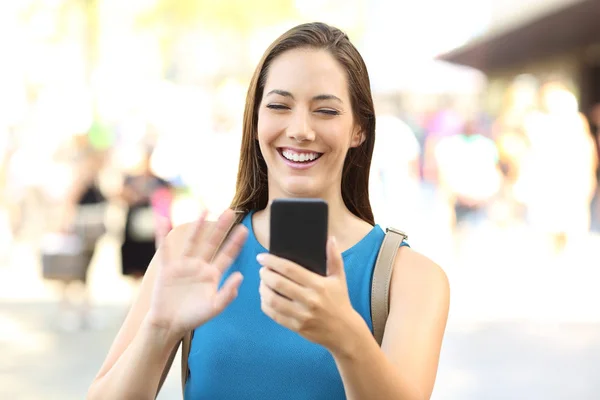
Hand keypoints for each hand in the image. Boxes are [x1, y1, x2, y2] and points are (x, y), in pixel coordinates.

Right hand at [146, 209, 247, 340]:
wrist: (169, 324)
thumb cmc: (193, 317)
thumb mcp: (214, 307)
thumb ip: (227, 293)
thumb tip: (241, 276)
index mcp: (212, 275)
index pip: (227, 255)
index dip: (235, 243)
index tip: (245, 229)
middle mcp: (200, 266)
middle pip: (212, 242)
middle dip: (222, 227)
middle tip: (232, 211)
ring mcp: (184, 265)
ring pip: (192, 241)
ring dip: (198, 226)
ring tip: (205, 208)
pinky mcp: (167, 268)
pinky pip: (165, 249)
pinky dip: (162, 235)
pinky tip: (163, 220)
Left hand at [257, 237, 361, 353]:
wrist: (344, 332)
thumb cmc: (340, 301)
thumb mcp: (339, 278)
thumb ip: (334, 257)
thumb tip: (330, 239)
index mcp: (318, 285)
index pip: (290, 270)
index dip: (273, 262)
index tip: (262, 257)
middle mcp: (309, 299)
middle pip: (278, 283)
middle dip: (265, 274)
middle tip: (262, 270)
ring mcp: (302, 315)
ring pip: (273, 300)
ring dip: (263, 289)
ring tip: (262, 283)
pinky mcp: (296, 327)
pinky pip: (274, 315)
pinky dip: (265, 305)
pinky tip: (265, 298)